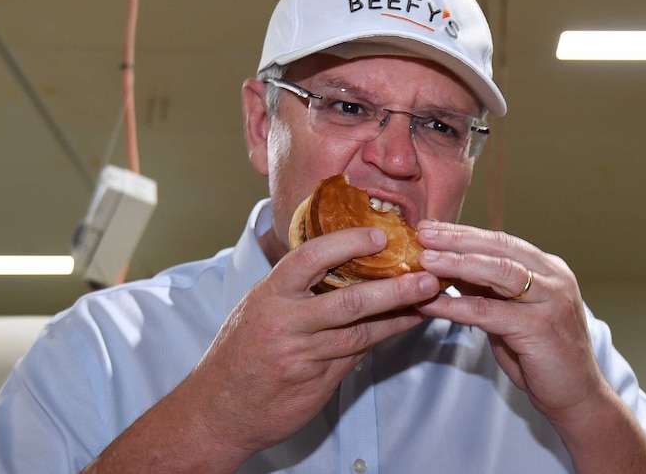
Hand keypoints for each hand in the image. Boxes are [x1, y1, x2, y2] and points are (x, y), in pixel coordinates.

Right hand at [188, 226, 441, 458]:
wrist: (217, 410)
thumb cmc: (239, 351)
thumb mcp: (258, 308)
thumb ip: (295, 290)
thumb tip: (343, 266)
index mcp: (270, 295)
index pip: (311, 258)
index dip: (347, 243)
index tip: (379, 235)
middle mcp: (287, 323)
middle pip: (350, 302)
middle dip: (395, 289)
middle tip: (427, 277)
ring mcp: (303, 355)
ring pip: (361, 333)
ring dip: (398, 316)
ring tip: (427, 301)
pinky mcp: (317, 382)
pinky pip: (356, 356)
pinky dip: (382, 339)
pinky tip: (403, 326)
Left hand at [413, 220, 608, 423]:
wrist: (577, 396)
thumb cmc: (542, 354)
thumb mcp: (512, 313)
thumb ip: (489, 289)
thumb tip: (449, 268)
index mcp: (548, 269)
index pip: (501, 241)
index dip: (464, 233)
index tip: (431, 228)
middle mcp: (553, 278)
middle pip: (499, 248)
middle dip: (457, 239)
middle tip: (423, 234)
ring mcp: (551, 300)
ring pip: (498, 272)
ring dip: (457, 264)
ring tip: (425, 261)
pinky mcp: (541, 328)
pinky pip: (489, 312)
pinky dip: (456, 306)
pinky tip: (431, 305)